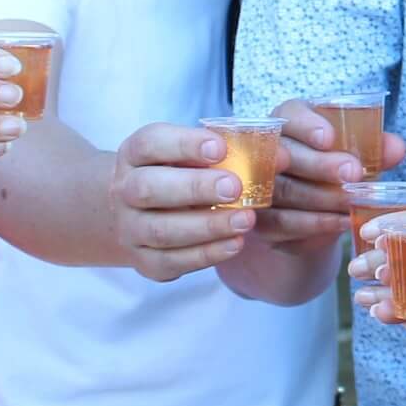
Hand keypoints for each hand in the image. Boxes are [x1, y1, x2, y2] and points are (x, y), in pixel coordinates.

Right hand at [108, 123, 256, 282]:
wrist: (137, 213)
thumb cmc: (176, 174)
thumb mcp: (190, 155)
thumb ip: (228, 152)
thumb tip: (281, 156)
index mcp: (134, 154)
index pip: (150, 143)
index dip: (184, 144)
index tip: (220, 147)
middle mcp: (124, 190)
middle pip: (149, 188)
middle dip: (194, 187)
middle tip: (235, 187)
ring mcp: (130, 228)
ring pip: (161, 230)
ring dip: (207, 226)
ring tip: (246, 220)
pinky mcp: (143, 260)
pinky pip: (171, 262)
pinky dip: (205, 254)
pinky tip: (235, 243)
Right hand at [258, 99, 405, 242]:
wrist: (318, 209)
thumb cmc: (337, 166)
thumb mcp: (357, 153)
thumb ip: (376, 148)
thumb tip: (397, 148)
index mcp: (291, 121)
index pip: (290, 114)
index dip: (307, 125)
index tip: (329, 137)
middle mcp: (269, 150)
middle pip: (286, 154)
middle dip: (321, 165)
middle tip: (353, 173)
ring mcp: (260, 186)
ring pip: (285, 191)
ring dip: (323, 197)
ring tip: (353, 201)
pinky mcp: (262, 220)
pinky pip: (283, 222)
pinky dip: (315, 224)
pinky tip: (342, 221)